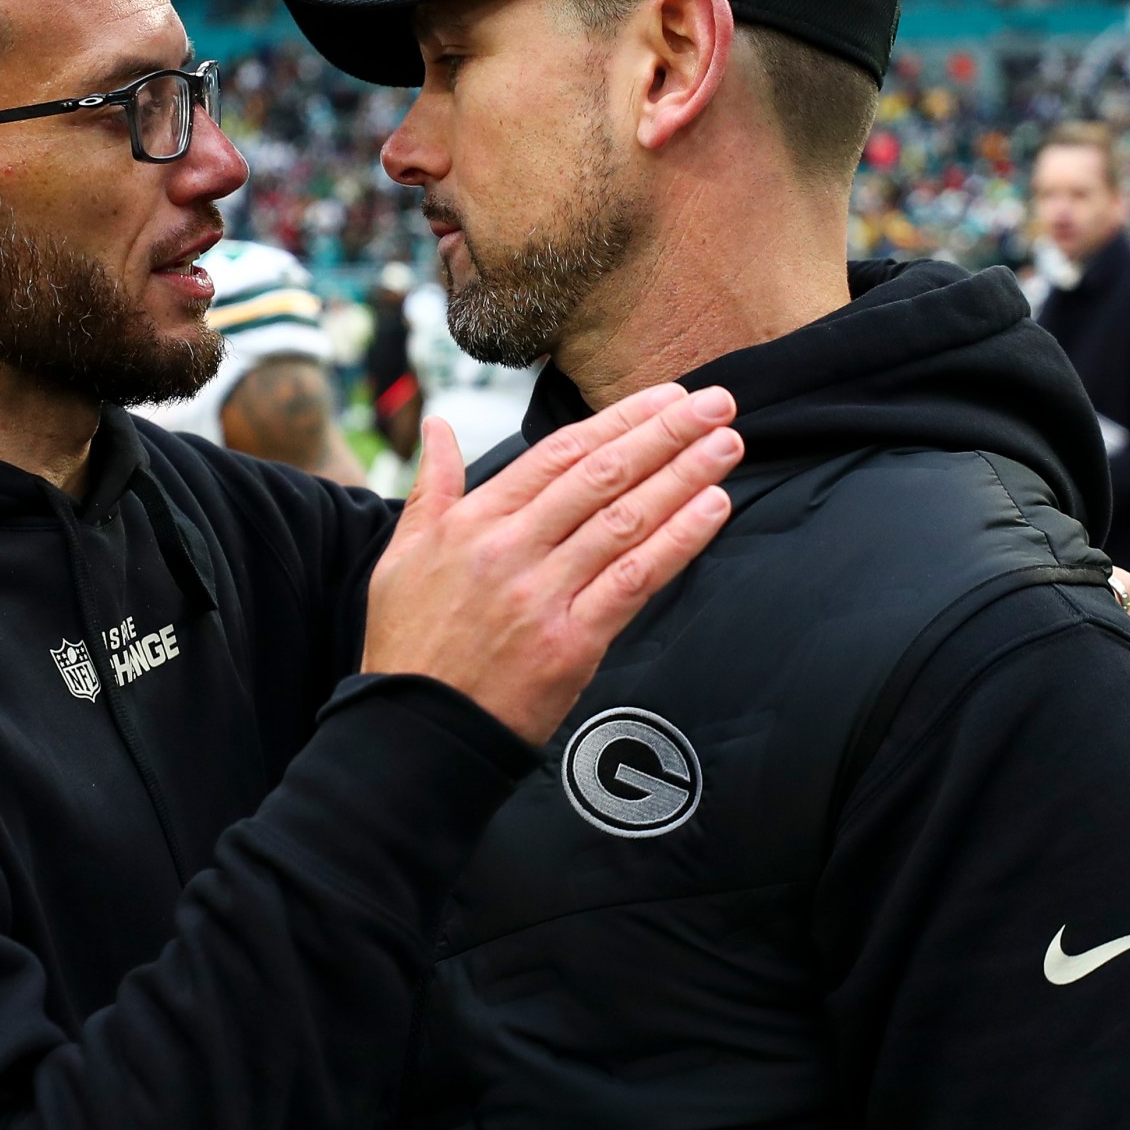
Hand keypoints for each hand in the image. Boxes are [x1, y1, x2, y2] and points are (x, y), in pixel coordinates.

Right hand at [362, 384, 739, 742]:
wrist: (415, 732)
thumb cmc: (411, 645)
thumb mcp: (403, 554)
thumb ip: (432, 485)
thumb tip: (438, 425)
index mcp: (473, 522)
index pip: (557, 454)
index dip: (617, 420)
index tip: (663, 397)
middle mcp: (509, 550)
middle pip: (600, 476)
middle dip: (664, 434)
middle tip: (715, 403)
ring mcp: (541, 596)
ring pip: (624, 521)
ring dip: (682, 477)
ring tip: (726, 444)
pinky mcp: (570, 643)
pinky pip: (635, 581)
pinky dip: (678, 541)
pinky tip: (712, 508)